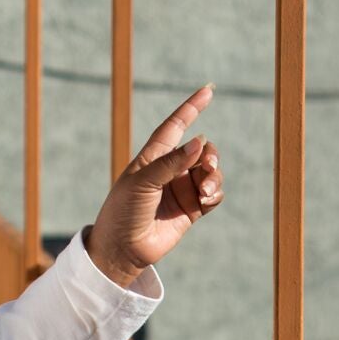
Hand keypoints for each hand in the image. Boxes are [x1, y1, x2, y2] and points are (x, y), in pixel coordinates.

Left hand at [83, 85, 224, 288]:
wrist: (123, 249)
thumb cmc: (123, 211)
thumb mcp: (142, 183)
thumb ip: (171, 163)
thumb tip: (199, 142)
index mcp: (153, 157)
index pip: (175, 126)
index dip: (191, 108)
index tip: (208, 90)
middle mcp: (170, 170)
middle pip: (202, 150)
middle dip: (209, 154)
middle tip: (208, 165)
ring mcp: (182, 189)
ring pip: (211, 172)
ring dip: (214, 177)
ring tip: (205, 191)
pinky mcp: (192, 209)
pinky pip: (214, 194)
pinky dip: (215, 193)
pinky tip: (207, 199)